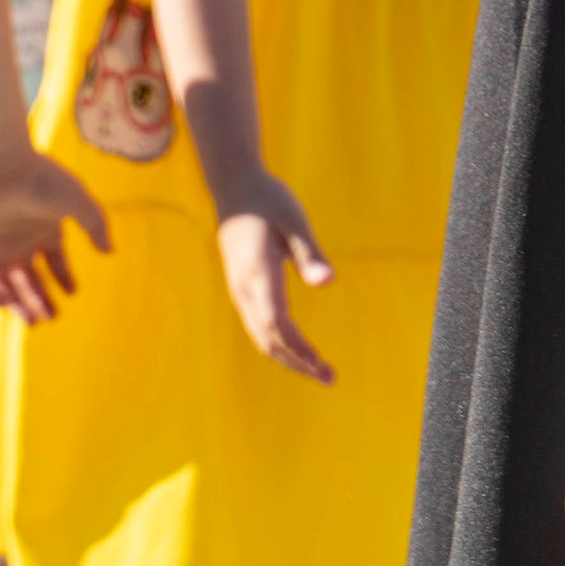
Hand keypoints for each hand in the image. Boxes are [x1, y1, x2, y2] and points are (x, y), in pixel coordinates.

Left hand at [0, 149, 108, 322]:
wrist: (1, 165)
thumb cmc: (41, 181)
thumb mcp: (77, 201)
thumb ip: (95, 224)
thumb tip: (110, 251)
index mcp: (43, 230)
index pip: (54, 262)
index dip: (63, 278)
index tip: (73, 293)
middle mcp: (19, 241)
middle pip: (29, 280)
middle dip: (40, 300)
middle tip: (50, 318)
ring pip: (4, 284)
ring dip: (15, 303)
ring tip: (30, 320)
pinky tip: (1, 304)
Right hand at [214, 173, 335, 381]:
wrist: (234, 187)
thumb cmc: (268, 199)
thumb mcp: (293, 217)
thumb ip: (309, 251)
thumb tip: (327, 283)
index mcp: (258, 274)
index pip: (278, 325)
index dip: (300, 350)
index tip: (324, 367)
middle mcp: (244, 289)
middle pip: (269, 340)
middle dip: (298, 363)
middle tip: (330, 379)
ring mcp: (239, 291)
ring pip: (261, 337)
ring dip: (289, 358)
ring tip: (318, 370)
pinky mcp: (241, 289)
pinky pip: (257, 327)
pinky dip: (278, 344)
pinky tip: (296, 348)